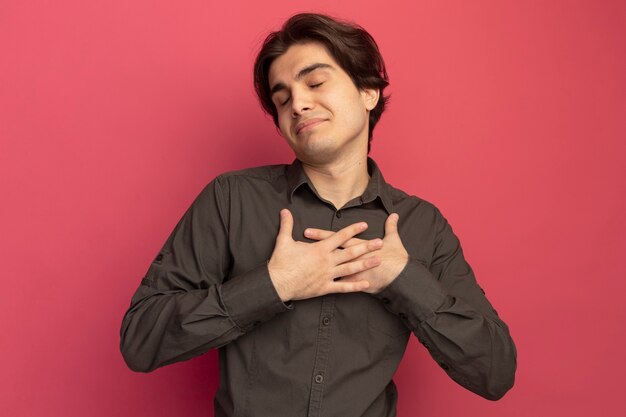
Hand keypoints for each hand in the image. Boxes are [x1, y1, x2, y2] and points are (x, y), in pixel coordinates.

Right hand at [268, 209, 383, 301]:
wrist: (277, 283)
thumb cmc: (280, 262)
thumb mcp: (283, 241)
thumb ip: (287, 225)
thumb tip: (285, 211)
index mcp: (319, 249)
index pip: (339, 237)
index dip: (353, 230)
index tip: (364, 225)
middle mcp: (327, 261)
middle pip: (350, 252)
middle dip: (366, 247)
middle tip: (380, 243)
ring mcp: (327, 275)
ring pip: (350, 269)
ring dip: (365, 264)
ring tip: (378, 260)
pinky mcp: (325, 288)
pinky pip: (342, 287)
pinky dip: (355, 286)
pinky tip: (366, 285)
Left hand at [303, 213, 408, 293]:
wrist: (402, 278)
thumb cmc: (397, 259)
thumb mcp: (394, 240)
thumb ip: (391, 226)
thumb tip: (394, 214)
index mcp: (358, 247)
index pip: (336, 239)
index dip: (321, 235)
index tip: (307, 232)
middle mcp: (352, 259)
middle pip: (329, 252)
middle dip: (313, 249)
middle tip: (298, 246)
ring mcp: (352, 273)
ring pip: (331, 270)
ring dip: (317, 267)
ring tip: (303, 266)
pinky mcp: (356, 284)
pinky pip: (340, 286)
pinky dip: (330, 284)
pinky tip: (317, 285)